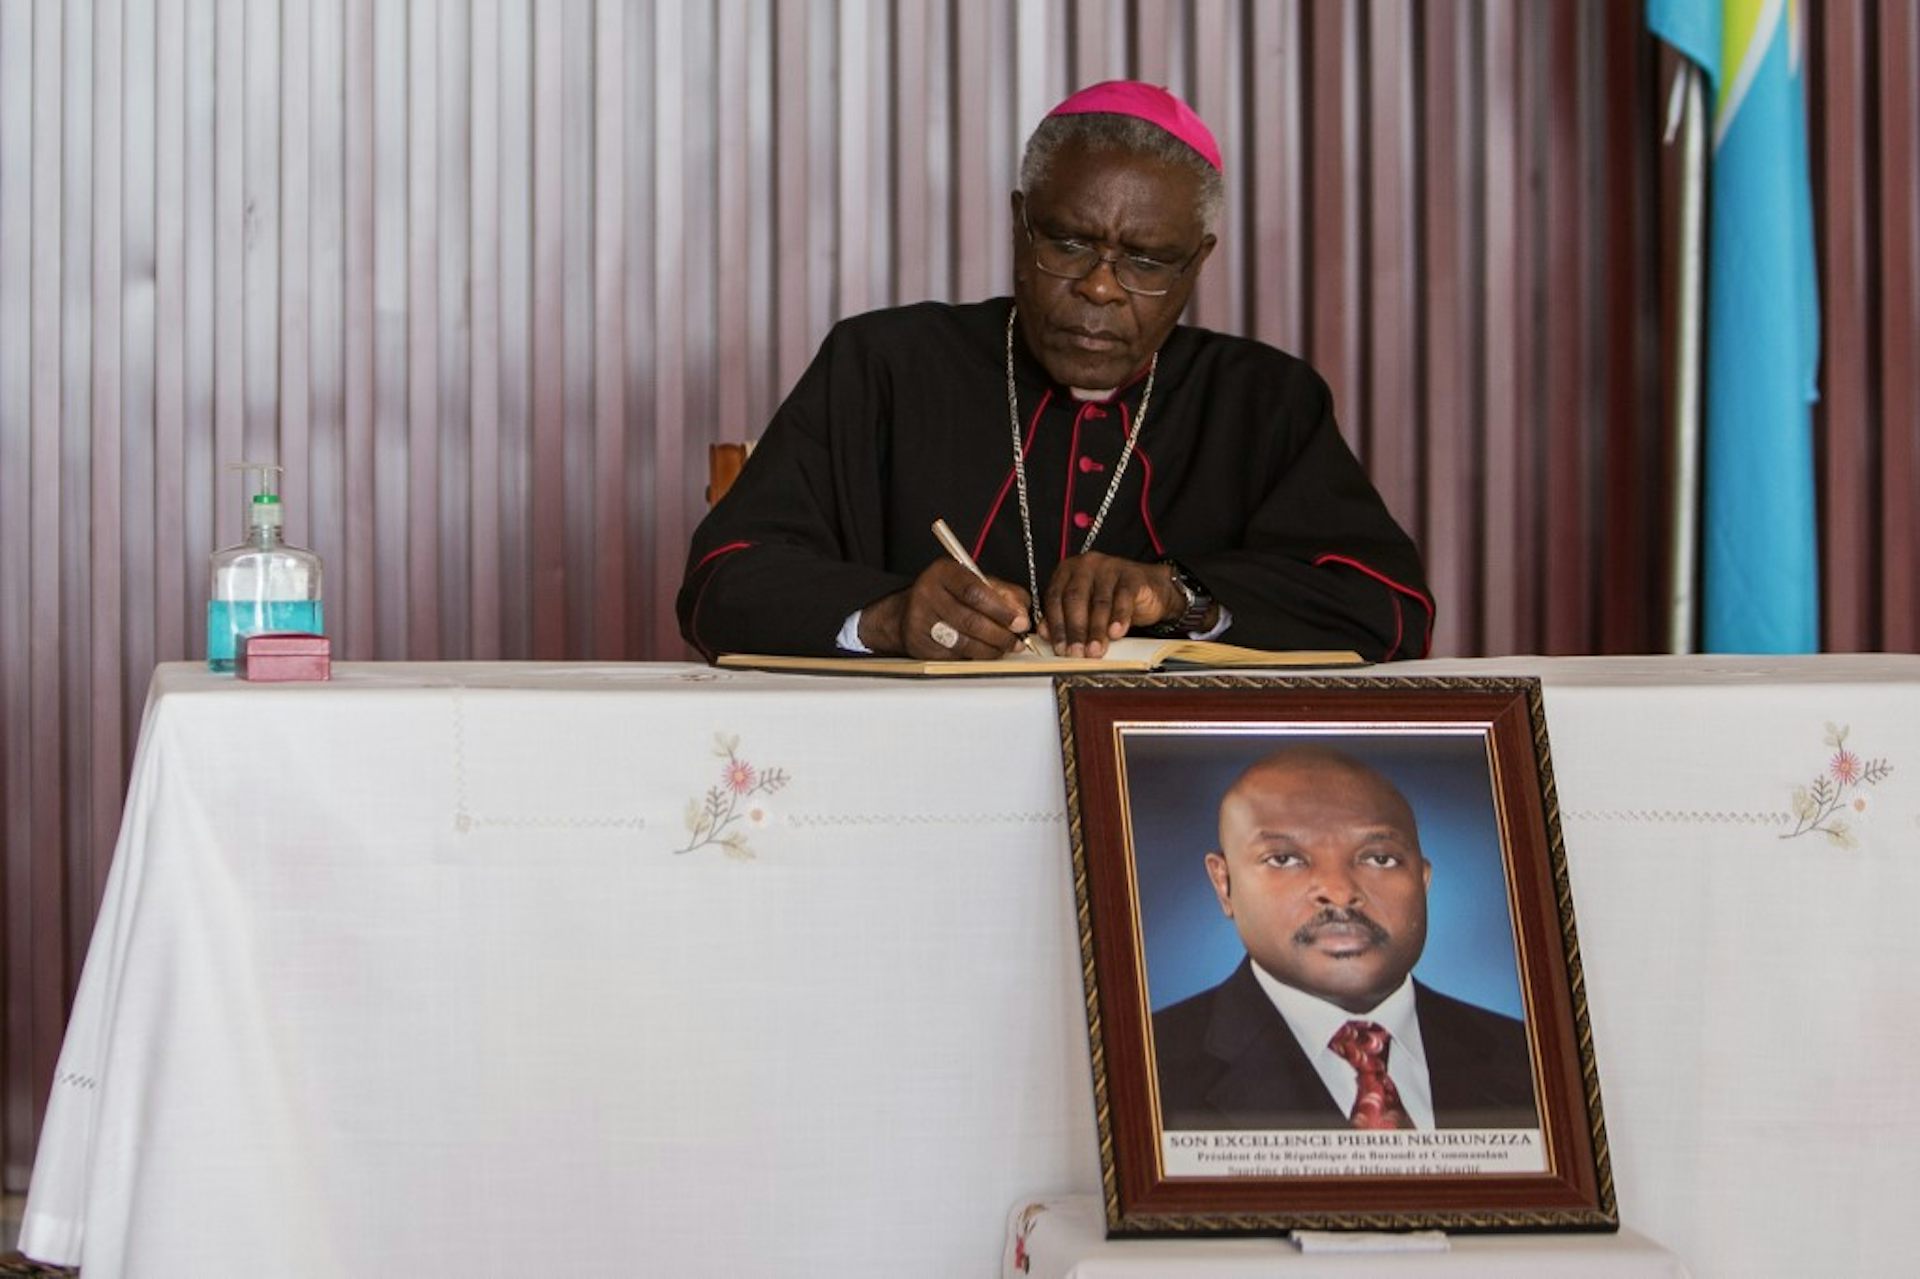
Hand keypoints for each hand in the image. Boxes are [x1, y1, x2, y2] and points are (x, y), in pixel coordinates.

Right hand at [858, 559, 1034, 658]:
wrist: (907, 612)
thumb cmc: (949, 595)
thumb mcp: (976, 582)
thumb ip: (1004, 593)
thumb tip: (1022, 614)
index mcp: (943, 572)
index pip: (974, 591)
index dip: (1000, 609)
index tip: (1019, 622)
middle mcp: (927, 593)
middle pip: (970, 620)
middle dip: (1000, 635)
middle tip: (1017, 641)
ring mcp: (920, 621)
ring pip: (963, 643)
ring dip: (990, 650)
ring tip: (1004, 648)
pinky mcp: (918, 644)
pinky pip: (953, 656)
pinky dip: (973, 657)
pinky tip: (983, 652)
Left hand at [1039, 553, 1189, 657]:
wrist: (1149, 589)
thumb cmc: (1111, 599)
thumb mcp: (1084, 609)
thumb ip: (1063, 618)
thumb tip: (1045, 634)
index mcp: (1067, 572)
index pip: (1055, 599)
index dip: (1057, 626)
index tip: (1060, 649)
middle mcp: (1085, 565)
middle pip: (1075, 599)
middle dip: (1075, 630)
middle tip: (1077, 653)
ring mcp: (1109, 567)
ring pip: (1099, 602)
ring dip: (1096, 629)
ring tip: (1096, 650)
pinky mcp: (1131, 575)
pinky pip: (1123, 598)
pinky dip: (1119, 618)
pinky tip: (1116, 633)